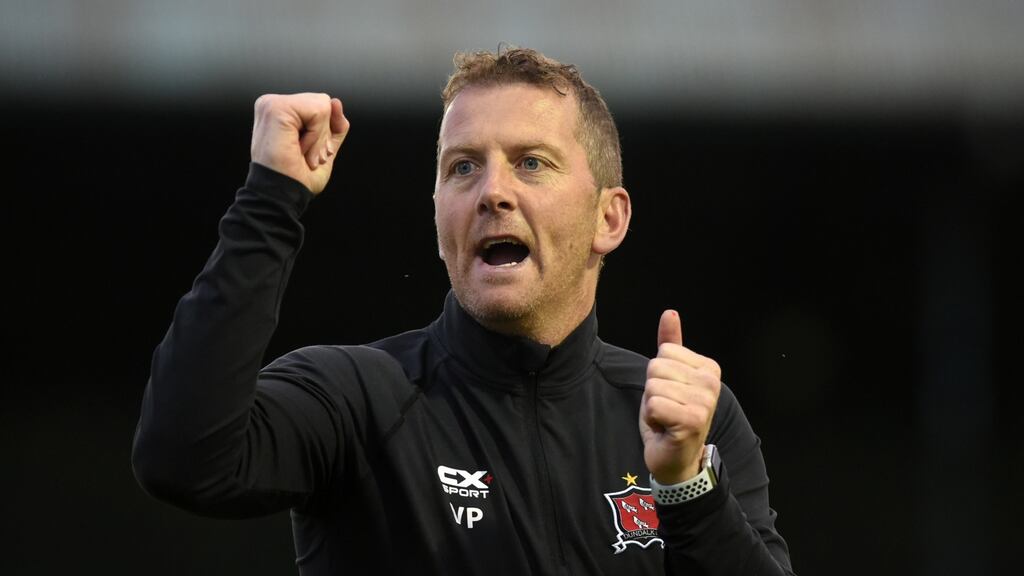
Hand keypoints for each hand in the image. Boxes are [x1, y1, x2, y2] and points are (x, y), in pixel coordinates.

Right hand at [250, 93, 349, 194]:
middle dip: (322, 135)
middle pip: (323, 102)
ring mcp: (272, 103)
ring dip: (319, 138)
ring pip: (323, 105)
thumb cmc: (297, 178)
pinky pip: (318, 112)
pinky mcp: (276, 107)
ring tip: (302, 153)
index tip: (308, 155)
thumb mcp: (324, 148)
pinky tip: (300, 149)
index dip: (323, 133)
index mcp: (280, 113)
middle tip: (305, 155)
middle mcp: (273, 104)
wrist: (282, 195)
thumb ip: (332, 125)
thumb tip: (336, 102)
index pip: (319, 106)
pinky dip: (316, 136)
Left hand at [640, 310, 721, 483]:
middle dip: (652, 390)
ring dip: (652, 406)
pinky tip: (665, 429)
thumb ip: (670, 345)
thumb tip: (670, 313)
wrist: (676, 458)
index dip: (658, 375)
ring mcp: (704, 402)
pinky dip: (651, 419)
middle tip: (666, 409)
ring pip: (653, 386)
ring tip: (666, 419)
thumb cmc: (670, 417)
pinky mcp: (692, 420)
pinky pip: (653, 405)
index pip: (663, 352)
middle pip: (656, 367)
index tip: (671, 395)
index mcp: (709, 368)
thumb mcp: (668, 378)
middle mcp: (711, 383)